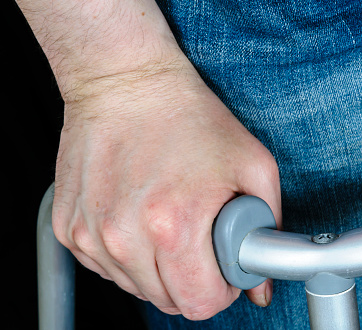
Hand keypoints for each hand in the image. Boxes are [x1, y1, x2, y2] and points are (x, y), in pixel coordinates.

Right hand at [11, 0, 280, 318]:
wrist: (125, 82)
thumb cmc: (187, 117)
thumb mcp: (252, 165)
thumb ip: (267, 231)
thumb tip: (259, 287)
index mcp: (173, 226)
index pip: (201, 304)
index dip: (221, 289)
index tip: (223, 268)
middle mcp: (124, 237)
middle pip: (168, 301)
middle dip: (193, 278)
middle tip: (199, 237)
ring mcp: (91, 235)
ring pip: (136, 287)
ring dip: (159, 265)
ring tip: (167, 217)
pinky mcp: (69, 229)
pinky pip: (108, 267)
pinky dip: (129, 252)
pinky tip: (138, 215)